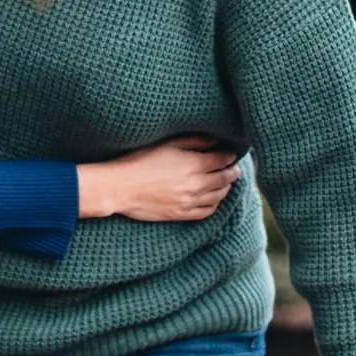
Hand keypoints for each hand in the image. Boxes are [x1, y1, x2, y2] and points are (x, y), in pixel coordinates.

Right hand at [77, 137, 239, 221]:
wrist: (121, 188)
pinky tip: (214, 200)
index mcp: (193, 164)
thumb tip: (214, 140)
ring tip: (226, 183)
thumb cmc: (140, 160)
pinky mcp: (181, 214)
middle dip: (231, 173)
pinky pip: (206, 212)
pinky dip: (214, 205)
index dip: (229, 156)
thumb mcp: (166, 144)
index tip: (232, 154)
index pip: (221, 160)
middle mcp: (195, 184)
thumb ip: (193, 141)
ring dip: (225, 189)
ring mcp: (189, 202)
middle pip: (223, 179)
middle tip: (234, 169)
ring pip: (218, 197)